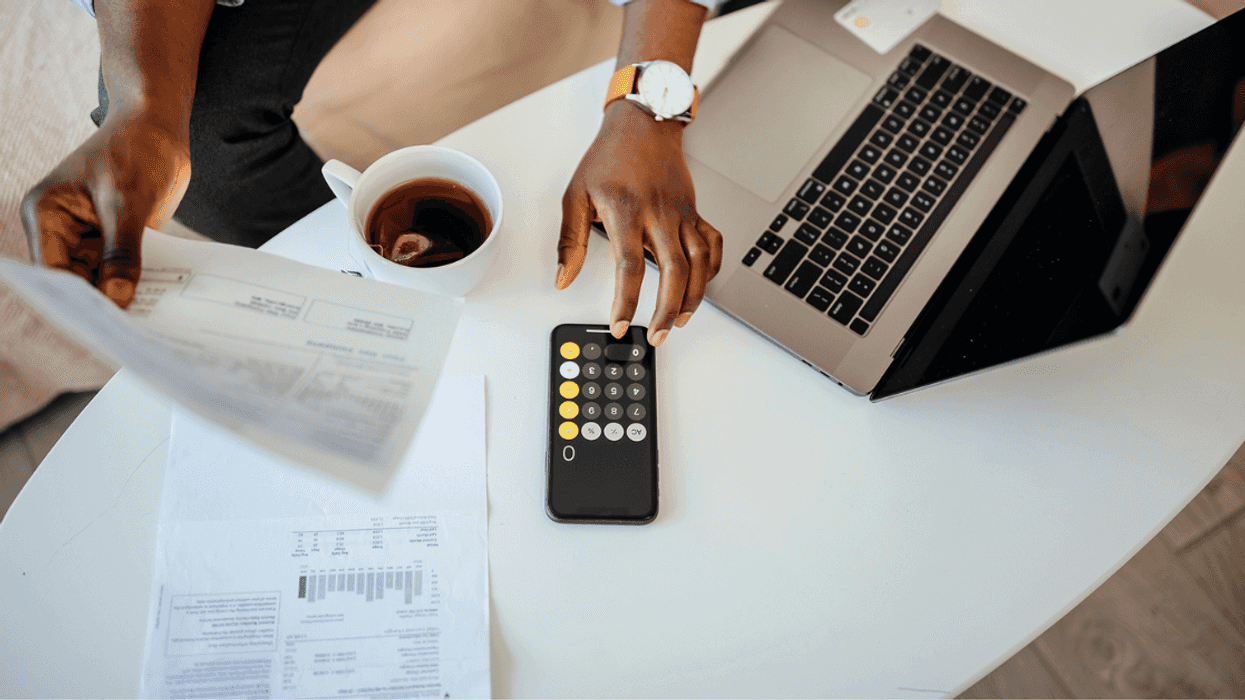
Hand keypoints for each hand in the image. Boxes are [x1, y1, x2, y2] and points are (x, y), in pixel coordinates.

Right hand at [21, 107, 191, 308]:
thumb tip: (117, 298)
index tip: (108, 328)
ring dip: (126, 296)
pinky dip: (140, 282)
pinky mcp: (116, 238)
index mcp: (47, 216)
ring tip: (152, 325)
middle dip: (105, 304)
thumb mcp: (129, 204)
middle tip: (136, 335)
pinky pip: (125, 268)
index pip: (56, 273)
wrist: (159, 125)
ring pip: (103, 279)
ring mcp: (90, 236)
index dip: (80, 302)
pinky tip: (162, 303)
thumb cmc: (135, 149)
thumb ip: (122, 253)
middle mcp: (62, 230)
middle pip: (79, 281)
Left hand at [556, 101, 722, 345]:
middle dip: (667, 310)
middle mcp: (659, 214)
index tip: (621, 324)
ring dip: (693, 296)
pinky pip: (713, 244)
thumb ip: (570, 241)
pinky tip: (702, 286)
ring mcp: (682, 213)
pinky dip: (712, 269)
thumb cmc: (608, 158)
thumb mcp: (576, 195)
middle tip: (658, 334)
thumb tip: (563, 278)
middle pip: (672, 272)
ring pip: (699, 262)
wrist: (644, 124)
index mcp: (625, 211)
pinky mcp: (695, 211)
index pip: (628, 267)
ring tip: (681, 320)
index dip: (626, 301)